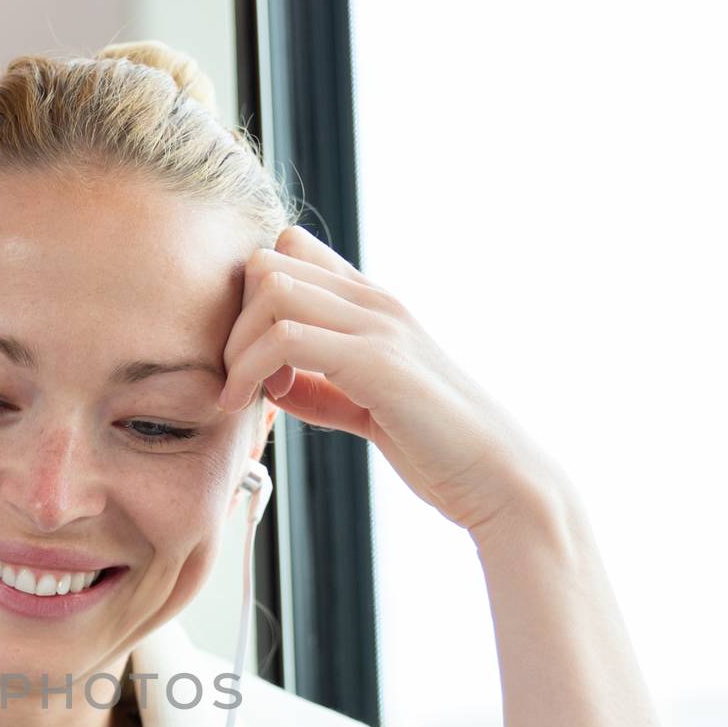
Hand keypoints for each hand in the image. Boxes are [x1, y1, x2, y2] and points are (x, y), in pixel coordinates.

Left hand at [217, 226, 568, 541]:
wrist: (495, 477)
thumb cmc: (434, 446)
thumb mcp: (365, 406)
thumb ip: (321, 388)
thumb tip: (274, 383)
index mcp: (373, 306)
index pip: (290, 249)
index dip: (250, 298)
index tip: (251, 356)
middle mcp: (375, 302)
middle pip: (268, 261)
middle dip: (233, 320)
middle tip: (238, 378)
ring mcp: (378, 326)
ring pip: (270, 287)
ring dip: (237, 345)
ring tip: (241, 395)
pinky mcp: (376, 361)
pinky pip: (285, 337)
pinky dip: (251, 370)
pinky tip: (257, 404)